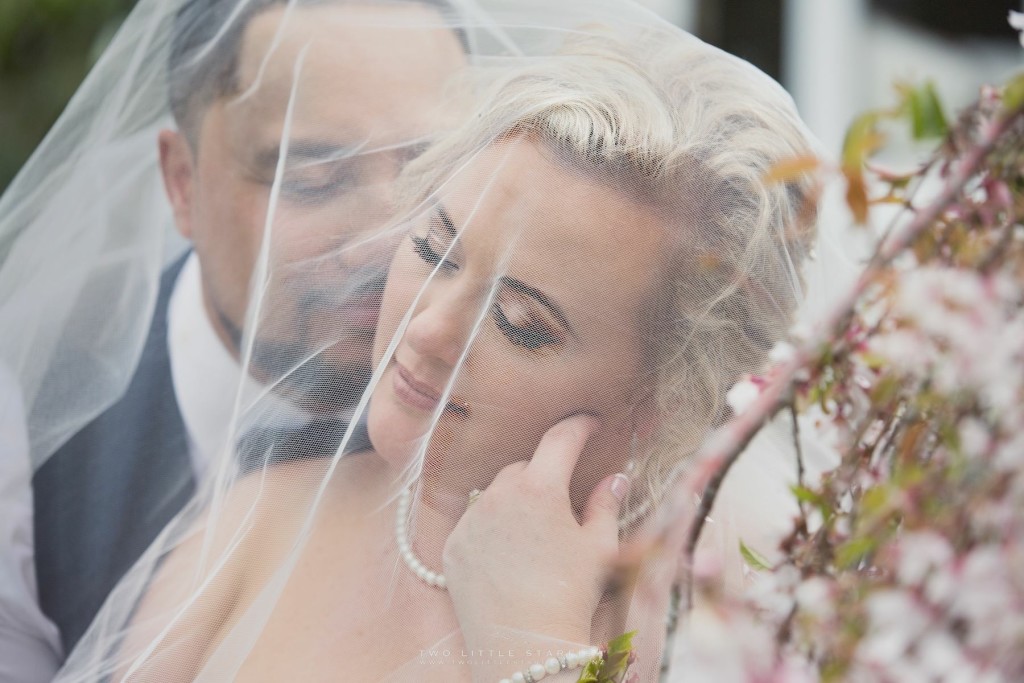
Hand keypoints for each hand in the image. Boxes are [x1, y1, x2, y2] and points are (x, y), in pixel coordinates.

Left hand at [443, 415, 629, 648]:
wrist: (525, 647)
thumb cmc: (571, 596)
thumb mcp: (600, 548)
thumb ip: (607, 504)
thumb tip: (616, 477)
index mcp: (539, 488)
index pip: (560, 438)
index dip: (578, 425)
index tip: (590, 423)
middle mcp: (498, 496)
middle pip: (526, 466)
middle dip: (547, 472)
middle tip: (566, 496)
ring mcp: (470, 521)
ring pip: (496, 492)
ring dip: (516, 499)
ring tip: (537, 530)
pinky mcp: (452, 547)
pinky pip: (474, 522)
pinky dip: (492, 526)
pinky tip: (510, 552)